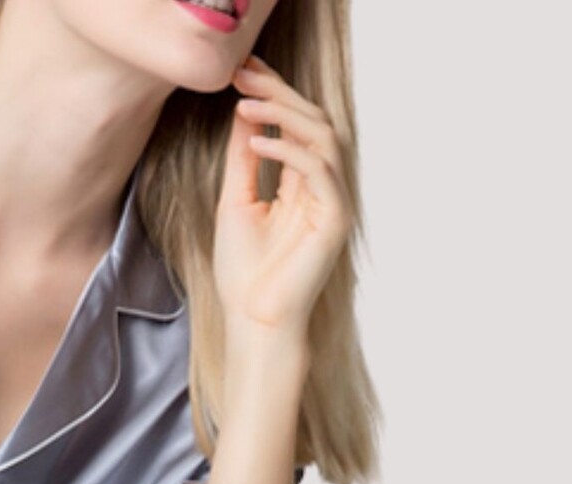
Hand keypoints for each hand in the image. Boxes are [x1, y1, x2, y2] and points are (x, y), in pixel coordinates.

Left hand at [214, 53, 351, 338]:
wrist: (253, 323)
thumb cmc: (244, 273)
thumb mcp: (236, 202)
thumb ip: (243, 159)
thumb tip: (243, 113)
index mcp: (302, 184)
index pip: (295, 126)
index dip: (274, 95)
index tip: (244, 72)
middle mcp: (323, 189)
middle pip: (313, 122)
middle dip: (279, 94)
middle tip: (245, 76)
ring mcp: (333, 203)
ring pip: (323, 137)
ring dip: (284, 115)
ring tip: (245, 107)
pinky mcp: (336, 220)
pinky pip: (319, 170)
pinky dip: (289, 151)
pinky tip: (256, 142)